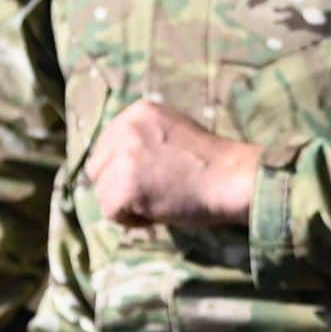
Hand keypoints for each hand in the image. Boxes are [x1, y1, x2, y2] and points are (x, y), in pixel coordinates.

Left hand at [85, 98, 260, 226]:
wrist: (234, 179)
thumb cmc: (214, 162)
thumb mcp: (175, 132)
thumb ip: (146, 138)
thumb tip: (118, 163)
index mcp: (139, 111)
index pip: (107, 144)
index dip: (122, 168)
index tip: (149, 179)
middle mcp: (126, 128)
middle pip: (97, 167)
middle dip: (117, 185)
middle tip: (150, 195)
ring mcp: (123, 157)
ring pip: (101, 192)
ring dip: (126, 204)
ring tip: (157, 204)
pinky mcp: (125, 186)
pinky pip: (111, 212)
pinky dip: (132, 220)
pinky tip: (157, 213)